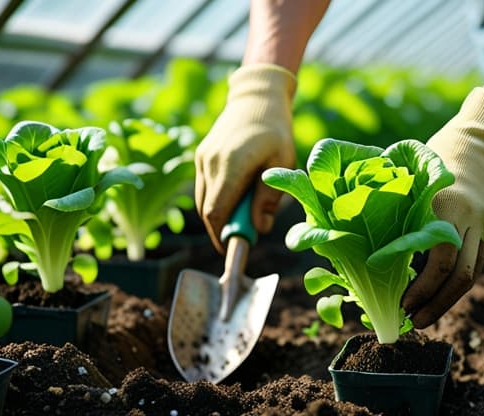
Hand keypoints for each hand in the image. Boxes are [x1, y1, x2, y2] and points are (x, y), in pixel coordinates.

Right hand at [195, 64, 296, 252]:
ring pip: (203, 200)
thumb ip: (269, 197)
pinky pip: (204, 187)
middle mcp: (210, 162)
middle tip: (244, 234)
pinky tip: (237, 196)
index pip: (216, 212)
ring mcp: (202, 158)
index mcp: (230, 165)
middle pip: (207, 210)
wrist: (256, 98)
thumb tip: (260, 228)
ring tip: (244, 212)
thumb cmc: (276, 131)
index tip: (234, 248)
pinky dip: (217, 198)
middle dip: (222, 228)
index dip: (222, 235)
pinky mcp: (201, 155)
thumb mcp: (282, 163)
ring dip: (220, 213)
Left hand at [402, 88, 483, 327]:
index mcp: (443, 206)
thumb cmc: (429, 158)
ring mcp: (481, 227)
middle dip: (434, 304)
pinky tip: (436, 300)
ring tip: (422, 318)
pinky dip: (454, 289)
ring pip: (469, 278)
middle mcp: (466, 219)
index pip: (438, 260)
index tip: (400, 303)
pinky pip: (473, 269)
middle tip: (411, 319)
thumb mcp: (408, 179)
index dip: (421, 287)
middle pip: (458, 276)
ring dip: (446, 303)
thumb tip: (360, 251)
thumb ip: (392, 212)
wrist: (476, 145)